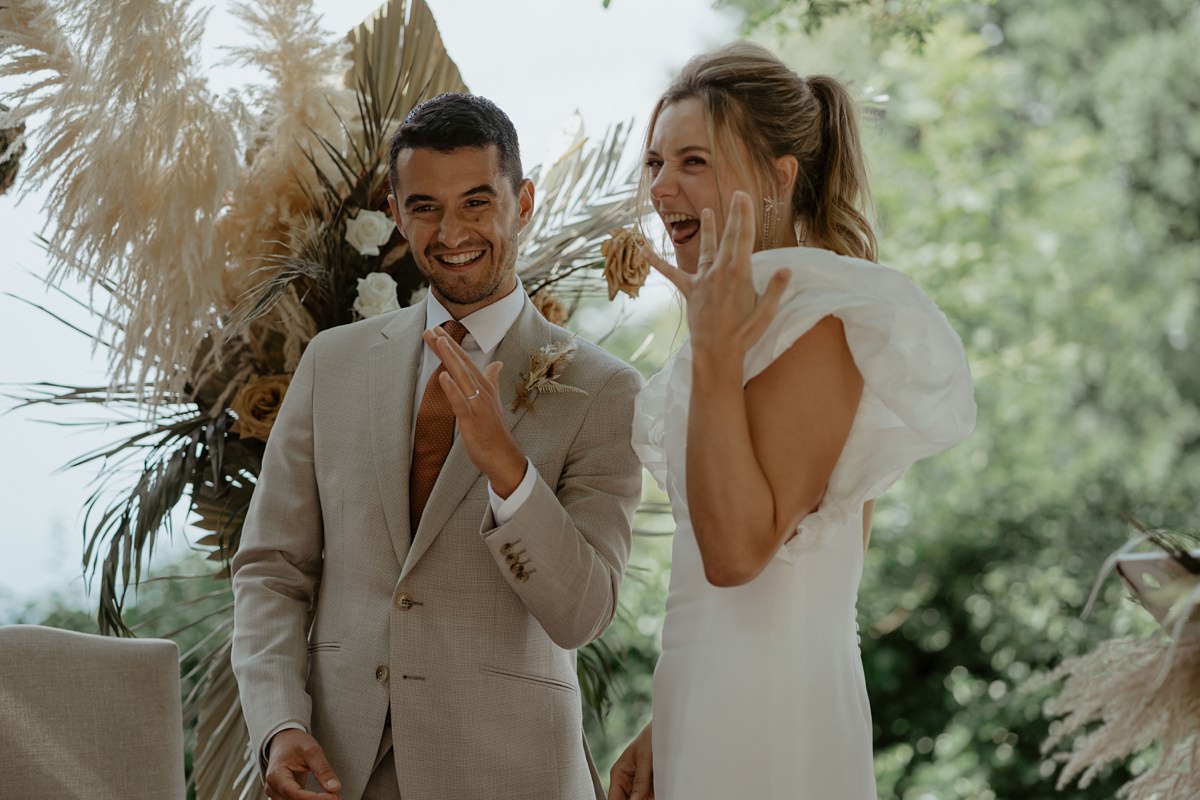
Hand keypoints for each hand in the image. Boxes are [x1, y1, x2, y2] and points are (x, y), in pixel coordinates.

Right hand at [264, 729, 342, 799]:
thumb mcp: (312, 751)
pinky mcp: (283, 795)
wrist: (284, 740)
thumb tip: (335, 787)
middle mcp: (273, 787)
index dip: (315, 799)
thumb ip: (323, 770)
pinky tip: (322, 798)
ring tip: (331, 797)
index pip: (296, 794)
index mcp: (276, 775)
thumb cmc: (295, 743)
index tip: (334, 797)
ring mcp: (276, 792)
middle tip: (335, 797)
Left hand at [423, 326, 526, 495]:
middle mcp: (481, 391)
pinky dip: (452, 388)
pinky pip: (460, 401)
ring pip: (461, 376)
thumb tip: (497, 364)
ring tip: (438, 341)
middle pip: (461, 363)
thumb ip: (492, 380)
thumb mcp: (493, 400)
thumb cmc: (494, 429)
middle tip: (432, 328)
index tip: (438, 330)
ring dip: (450, 358)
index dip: (451, 345)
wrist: (503, 455)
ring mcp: (477, 404)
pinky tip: (443, 376)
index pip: (465, 360)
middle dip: (446, 345)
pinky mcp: (472, 419)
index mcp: (484, 385)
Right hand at [608, 720, 653, 799]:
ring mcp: (638, 785)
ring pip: (638, 799)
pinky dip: (654, 796)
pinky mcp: (650, 786)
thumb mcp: (645, 759)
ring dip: (645, 798)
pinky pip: (649, 797)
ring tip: (651, 793)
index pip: (613, 798)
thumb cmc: (650, 738)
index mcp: (619, 773)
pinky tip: (658, 793)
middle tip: (645, 797)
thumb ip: (640, 780)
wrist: (666, 729)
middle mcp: (626, 781)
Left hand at [641, 191, 790, 359]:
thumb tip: (787, 269)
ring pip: (705, 249)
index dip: (744, 215)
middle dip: (732, 214)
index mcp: (740, 273)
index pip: (743, 238)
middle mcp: (719, 271)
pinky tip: (643, 250)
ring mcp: (703, 280)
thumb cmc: (744, 335)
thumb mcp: (766, 312)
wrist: (717, 352)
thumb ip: (776, 289)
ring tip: (706, 211)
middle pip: (728, 237)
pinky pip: (672, 273)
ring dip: (707, 229)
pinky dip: (657, 261)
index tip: (744, 197)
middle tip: (735, 194)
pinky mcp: (690, 291)